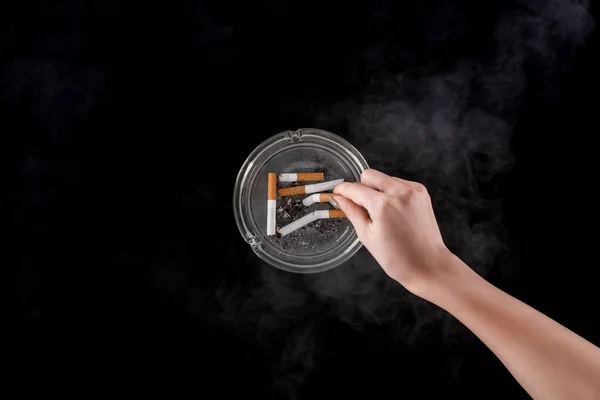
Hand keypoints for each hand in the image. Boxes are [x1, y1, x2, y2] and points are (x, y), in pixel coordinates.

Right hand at [334, 169, 460, 297]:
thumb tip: (338, 198)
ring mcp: (413, 190)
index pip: (355, 188)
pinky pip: (398, 183)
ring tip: (380, 213)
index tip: (337, 194)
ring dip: (377, 190)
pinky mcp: (421, 192)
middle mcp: (400, 192)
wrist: (429, 265)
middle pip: (369, 176)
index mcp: (383, 204)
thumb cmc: (397, 258)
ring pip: (384, 178)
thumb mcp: (367, 236)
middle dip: (361, 188)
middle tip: (360, 207)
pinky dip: (391, 192)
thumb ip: (352, 212)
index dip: (343, 191)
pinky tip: (393, 211)